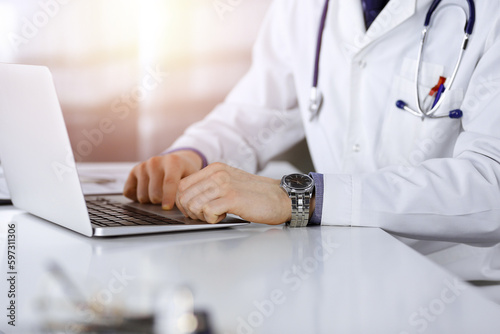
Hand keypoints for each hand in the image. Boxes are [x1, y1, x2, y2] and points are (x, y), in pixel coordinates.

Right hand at [123, 151, 202, 208]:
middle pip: (154, 194)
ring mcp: (143, 166)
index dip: (168, 197)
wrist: (177, 161)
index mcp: (173, 162)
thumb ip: (188, 191)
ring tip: (159, 194)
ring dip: (150, 201)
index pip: (169, 182)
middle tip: (167, 199)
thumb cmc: (186, 173)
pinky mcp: (134, 171)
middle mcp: (156, 162)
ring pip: (142, 196)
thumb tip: (185, 206)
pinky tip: (146, 192)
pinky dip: (136, 198)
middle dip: (161, 202)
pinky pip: (129, 192)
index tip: (167, 208)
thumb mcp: (192, 179)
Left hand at [175, 162, 292, 224]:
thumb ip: (211, 186)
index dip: (183, 202)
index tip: (194, 210)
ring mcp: (224, 185)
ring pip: (193, 204)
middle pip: (184, 195)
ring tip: (215, 216)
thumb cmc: (256, 195)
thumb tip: (189, 200)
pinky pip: (207, 211)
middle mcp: (217, 174)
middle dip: (190, 211)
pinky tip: (223, 216)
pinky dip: (211, 219)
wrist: (281, 198)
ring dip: (201, 216)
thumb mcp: (230, 182)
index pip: (182, 185)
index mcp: (215, 168)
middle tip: (205, 216)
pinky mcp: (232, 198)